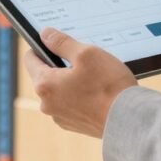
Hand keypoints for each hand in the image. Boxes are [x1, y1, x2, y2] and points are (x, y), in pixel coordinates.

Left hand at [23, 27, 137, 138]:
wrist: (129, 120)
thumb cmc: (108, 86)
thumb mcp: (86, 53)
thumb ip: (61, 42)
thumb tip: (45, 34)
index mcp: (44, 85)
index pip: (30, 59)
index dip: (41, 46)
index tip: (56, 43)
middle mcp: (47, 104)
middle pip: (46, 75)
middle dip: (60, 65)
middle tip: (83, 60)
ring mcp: (60, 117)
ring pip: (60, 90)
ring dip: (71, 81)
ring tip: (94, 77)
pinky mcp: (74, 125)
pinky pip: (71, 103)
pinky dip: (80, 96)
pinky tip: (98, 92)